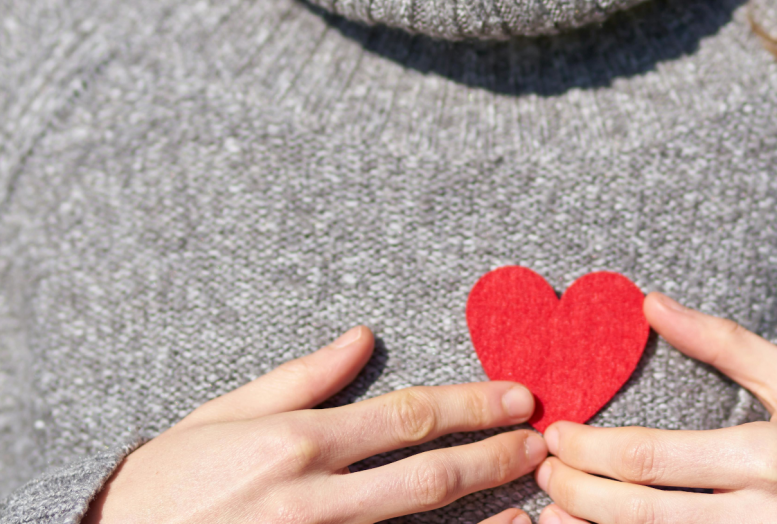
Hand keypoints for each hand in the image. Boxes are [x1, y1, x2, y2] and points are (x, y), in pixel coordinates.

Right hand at [84, 326, 545, 523]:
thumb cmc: (167, 479)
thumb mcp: (224, 412)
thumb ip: (302, 377)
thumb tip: (362, 337)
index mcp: (296, 440)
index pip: (404, 416)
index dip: (469, 405)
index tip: (517, 396)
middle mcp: (311, 494)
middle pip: (424, 471)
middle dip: (492, 453)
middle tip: (541, 442)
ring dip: (482, 512)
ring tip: (533, 501)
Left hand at [534, 293, 776, 523]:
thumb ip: (719, 340)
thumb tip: (651, 301)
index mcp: (767, 456)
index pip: (650, 457)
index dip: (590, 449)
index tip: (557, 433)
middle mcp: (765, 515)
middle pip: (642, 512)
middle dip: (579, 492)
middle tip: (543, 471)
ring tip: (550, 514)